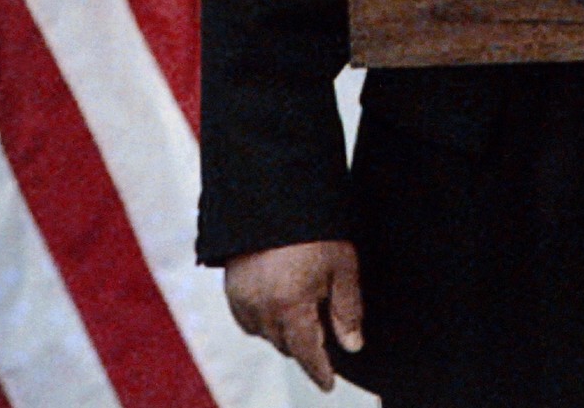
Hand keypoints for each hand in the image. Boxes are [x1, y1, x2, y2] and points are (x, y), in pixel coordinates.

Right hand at [225, 239, 363, 391]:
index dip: (319, 370)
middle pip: (287, 345)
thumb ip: (347, 310)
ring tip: (304, 305)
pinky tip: (281, 300)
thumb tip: (352, 345)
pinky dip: (266, 318)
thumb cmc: (315, 230)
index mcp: (290, 307)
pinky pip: (250, 319)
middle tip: (325, 328)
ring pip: (267, 334)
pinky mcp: (231, 290)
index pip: (307, 353)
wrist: (274, 198)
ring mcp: (242, 301)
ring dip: (285, 331)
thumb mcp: (342, 267)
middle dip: (306, 344)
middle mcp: (261, 310)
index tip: (328, 384)